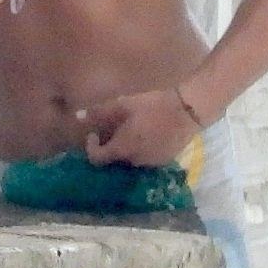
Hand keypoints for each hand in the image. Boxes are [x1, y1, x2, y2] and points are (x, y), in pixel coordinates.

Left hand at [76, 88, 201, 167]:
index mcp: (123, 149)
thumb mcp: (123, 104)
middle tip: (113, 129)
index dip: (91, 148)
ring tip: (131, 130)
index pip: (97, 159)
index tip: (94, 134)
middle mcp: (136, 161)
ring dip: (127, 149)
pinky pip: (147, 158)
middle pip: (115, 160)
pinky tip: (147, 134)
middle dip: (110, 147)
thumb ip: (99, 112)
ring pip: (132, 160)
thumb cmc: (154, 104)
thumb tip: (77, 116)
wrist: (190, 109)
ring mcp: (153, 163)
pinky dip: (142, 150)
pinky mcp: (166, 159)